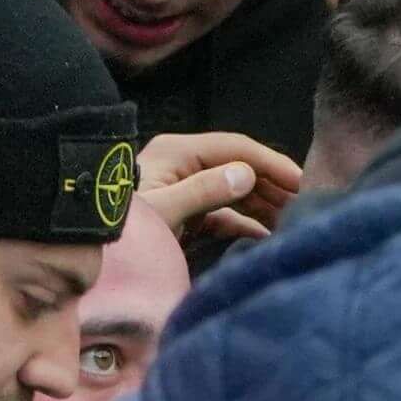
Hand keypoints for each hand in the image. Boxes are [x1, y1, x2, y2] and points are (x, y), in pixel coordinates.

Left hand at [139, 128, 304, 248]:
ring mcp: (189, 190)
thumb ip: (205, 190)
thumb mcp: (164, 208)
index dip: (271, 162)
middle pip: (240, 168)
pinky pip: (229, 215)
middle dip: (274, 185)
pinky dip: (250, 225)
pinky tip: (270, 238)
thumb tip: (246, 174)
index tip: (303, 182)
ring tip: (294, 222)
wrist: (93, 251)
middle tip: (308, 206)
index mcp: (178, 153)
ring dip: (266, 205)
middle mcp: (186, 166)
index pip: (235, 148)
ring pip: (238, 191)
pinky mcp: (191, 214)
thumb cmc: (124, 228)